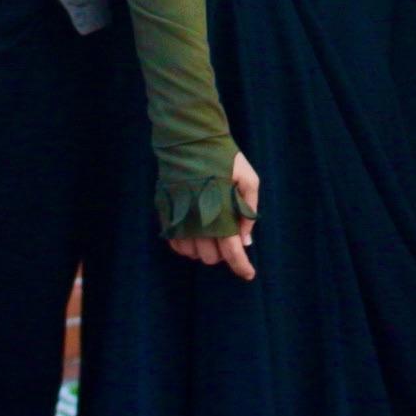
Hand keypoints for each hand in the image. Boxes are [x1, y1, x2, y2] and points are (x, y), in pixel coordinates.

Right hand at [166, 152, 259, 280]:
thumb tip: (245, 240)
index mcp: (221, 213)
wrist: (189, 140)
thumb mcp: (249, 179)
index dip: (241, 267)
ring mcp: (179, 219)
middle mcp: (198, 221)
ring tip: (212, 230)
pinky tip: (195, 231)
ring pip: (193, 254)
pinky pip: (176, 244)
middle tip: (228, 234)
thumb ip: (249, 211)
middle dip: (223, 252)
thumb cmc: (224, 158)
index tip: (248, 274)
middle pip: (211, 257)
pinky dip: (187, 245)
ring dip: (205, 249)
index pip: (231, 252)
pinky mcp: (166, 215)